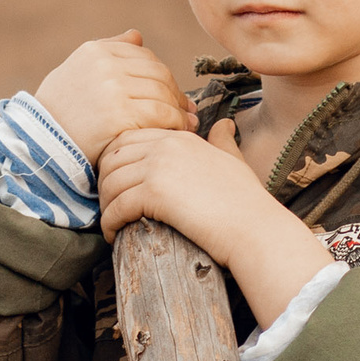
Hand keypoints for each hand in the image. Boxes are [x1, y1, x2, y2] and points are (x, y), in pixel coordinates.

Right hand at [32, 30, 194, 164]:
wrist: (41, 145)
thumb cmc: (61, 111)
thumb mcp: (77, 72)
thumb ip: (109, 50)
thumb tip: (137, 36)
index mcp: (96, 51)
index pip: (145, 57)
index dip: (163, 77)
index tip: (174, 93)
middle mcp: (104, 65)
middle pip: (158, 74)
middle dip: (176, 94)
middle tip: (188, 111)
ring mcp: (112, 89)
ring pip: (162, 94)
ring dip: (179, 111)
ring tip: (186, 123)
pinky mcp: (119, 115)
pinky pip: (161, 115)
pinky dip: (175, 124)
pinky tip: (177, 133)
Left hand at [98, 122, 333, 323]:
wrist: (255, 228)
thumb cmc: (247, 201)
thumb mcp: (234, 161)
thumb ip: (223, 141)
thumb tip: (225, 125)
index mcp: (180, 137)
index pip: (129, 139)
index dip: (115, 162)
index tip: (116, 185)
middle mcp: (167, 145)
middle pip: (113, 158)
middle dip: (104, 182)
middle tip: (107, 205)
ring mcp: (160, 167)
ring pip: (111, 183)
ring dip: (105, 205)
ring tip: (110, 222)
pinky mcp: (155, 193)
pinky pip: (117, 206)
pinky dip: (110, 223)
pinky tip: (113, 235)